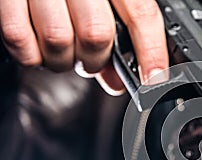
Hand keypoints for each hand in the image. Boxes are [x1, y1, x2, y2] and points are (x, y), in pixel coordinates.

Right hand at [0, 0, 168, 89]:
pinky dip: (34, 55)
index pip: (140, 13)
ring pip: (60, 41)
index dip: (151, 51)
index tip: (155, 79)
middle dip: (97, 60)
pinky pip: (21, 41)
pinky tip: (41, 44)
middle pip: (97, 35)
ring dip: (66, 60)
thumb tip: (119, 79)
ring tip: (66, 49)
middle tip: (92, 59)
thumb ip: (115, 33)